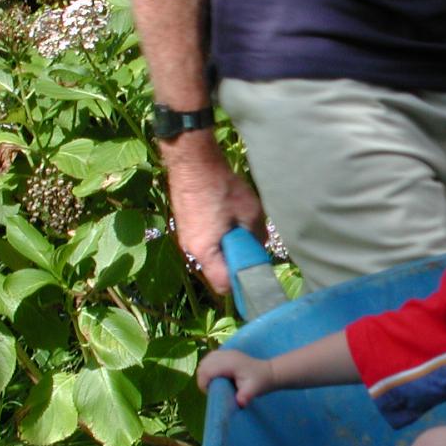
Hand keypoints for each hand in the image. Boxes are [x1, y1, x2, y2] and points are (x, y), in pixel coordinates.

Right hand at [162, 133, 265, 293]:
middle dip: (236, 263)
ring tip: (240, 227)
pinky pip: (206, 242)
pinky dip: (219, 237)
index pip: (223, 285)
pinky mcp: (185, 226)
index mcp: (204, 252)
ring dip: (228, 248)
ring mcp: (185, 238)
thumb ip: (257, 236)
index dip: (242, 283)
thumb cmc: (222, 187)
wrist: (193, 160)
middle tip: (252, 245)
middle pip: (217, 271)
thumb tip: (260, 247)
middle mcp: (190, 250)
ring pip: (212, 256)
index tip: (257, 273)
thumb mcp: (251, 213)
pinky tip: (228, 218)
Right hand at [197, 348, 276, 406]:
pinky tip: (216, 377)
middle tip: (212, 389)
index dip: (204, 383)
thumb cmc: (260, 382)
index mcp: (230, 362)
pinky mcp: (225, 353)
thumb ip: (245, 396)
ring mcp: (225, 352)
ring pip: (204, 361)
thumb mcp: (254, 390)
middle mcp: (226, 354)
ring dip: (204, 373)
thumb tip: (240, 402)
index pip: (207, 370)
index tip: (211, 392)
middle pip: (203, 365)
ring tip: (214, 384)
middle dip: (202, 379)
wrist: (269, 372)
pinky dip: (208, 368)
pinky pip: (209, 359)